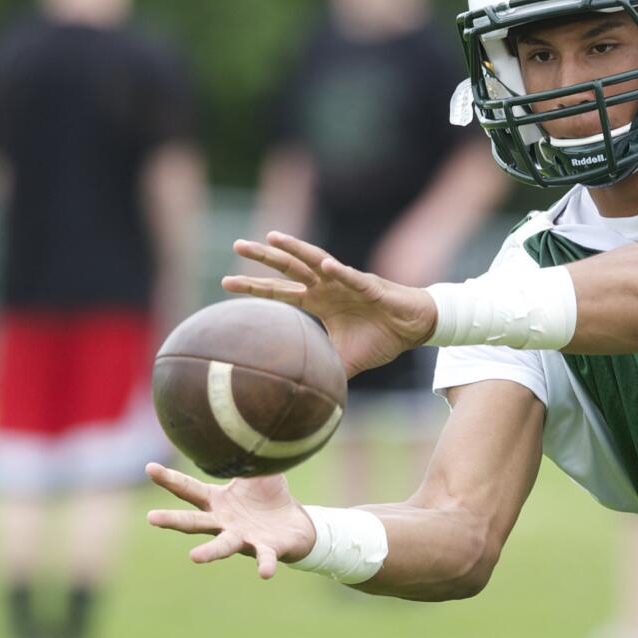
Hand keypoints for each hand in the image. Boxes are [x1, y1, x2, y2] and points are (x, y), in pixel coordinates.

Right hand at [145, 462, 315, 578]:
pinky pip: (265, 557)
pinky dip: (264, 564)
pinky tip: (265, 573)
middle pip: (194, 522)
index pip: (189, 489)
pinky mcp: (266, 548)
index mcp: (218, 502)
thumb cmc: (269, 497)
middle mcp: (224, 523)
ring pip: (223, 545)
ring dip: (209, 552)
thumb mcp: (255, 473)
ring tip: (194, 557)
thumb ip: (244, 458)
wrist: (294, 524)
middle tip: (151, 518)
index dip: (169, 479)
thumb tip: (236, 433)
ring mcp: (243, 538)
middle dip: (173, 520)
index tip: (149, 467)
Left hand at [221, 231, 437, 377]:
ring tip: (274, 237)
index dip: (254, 287)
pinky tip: (326, 265)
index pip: (280, 292)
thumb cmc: (379, 338)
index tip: (225, 282)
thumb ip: (322, 371)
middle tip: (237, 244)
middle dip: (264, 257)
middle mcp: (328, 287)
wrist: (413, 329)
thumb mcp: (343, 360)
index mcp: (319, 301)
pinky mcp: (370, 286)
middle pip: (290, 269)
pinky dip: (340, 272)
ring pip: (316, 261)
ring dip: (295, 250)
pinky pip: (352, 278)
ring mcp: (347, 283)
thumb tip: (302, 400)